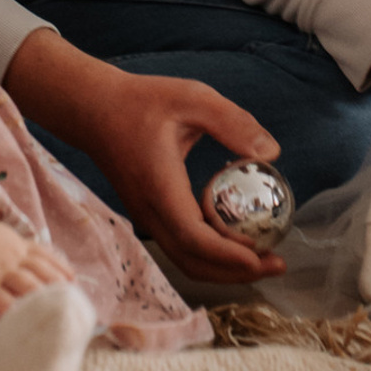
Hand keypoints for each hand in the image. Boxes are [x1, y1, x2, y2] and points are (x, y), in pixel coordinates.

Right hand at [0, 216, 74, 314]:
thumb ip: (9, 244)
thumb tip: (20, 253)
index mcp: (16, 244)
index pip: (46, 255)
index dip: (61, 267)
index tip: (72, 279)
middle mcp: (13, 257)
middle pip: (44, 272)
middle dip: (59, 286)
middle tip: (71, 301)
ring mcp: (0, 273)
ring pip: (31, 287)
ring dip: (45, 301)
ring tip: (56, 314)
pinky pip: (7, 305)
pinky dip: (19, 315)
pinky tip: (27, 325)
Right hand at [4, 30, 285, 283]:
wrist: (94, 108)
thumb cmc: (142, 100)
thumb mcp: (192, 98)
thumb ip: (232, 122)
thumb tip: (271, 151)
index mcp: (160, 187)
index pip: (193, 236)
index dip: (227, 255)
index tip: (260, 258)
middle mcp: (150, 210)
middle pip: (192, 260)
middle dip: (235, 272)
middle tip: (276, 265)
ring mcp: (147, 216)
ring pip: (186, 258)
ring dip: (224, 267)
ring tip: (263, 259)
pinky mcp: (149, 213)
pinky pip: (181, 243)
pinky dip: (210, 251)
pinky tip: (237, 237)